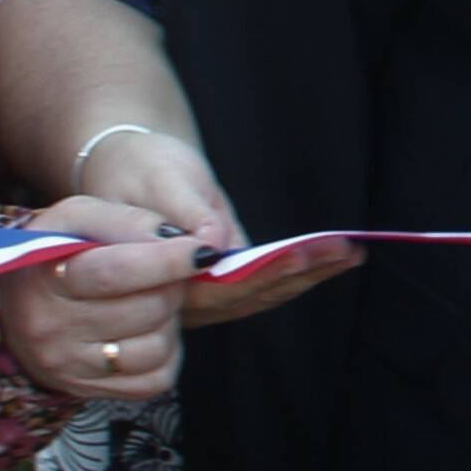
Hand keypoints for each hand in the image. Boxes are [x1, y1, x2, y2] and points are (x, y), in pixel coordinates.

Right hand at [0, 197, 197, 400]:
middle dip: (172, 286)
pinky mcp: (90, 392)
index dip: (167, 260)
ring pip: (157, 347)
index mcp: (43, 278)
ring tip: (151, 302)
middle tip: (165, 275)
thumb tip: (176, 239)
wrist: (15, 310)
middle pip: (147, 309)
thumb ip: (124, 220)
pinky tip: (147, 332)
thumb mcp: (76, 220)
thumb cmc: (57, 255)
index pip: (114, 272)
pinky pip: (157, 379)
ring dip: (169, 321)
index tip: (204, 251)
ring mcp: (69, 366)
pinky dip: (166, 353)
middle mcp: (50, 328)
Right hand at [52, 126, 360, 327]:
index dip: (261, 272)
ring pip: (251, 298)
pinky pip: (251, 291)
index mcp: (147, 275)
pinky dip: (292, 276)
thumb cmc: (136, 169)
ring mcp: (189, 300)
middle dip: (296, 273)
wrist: (120, 173)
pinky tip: (329, 260)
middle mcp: (168, 301)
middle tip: (345, 251)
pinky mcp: (206, 290)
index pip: (214, 286)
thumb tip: (213, 246)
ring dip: (303, 278)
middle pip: (240, 297)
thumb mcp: (157, 180)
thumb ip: (185, 213)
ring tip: (350, 254)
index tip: (302, 254)